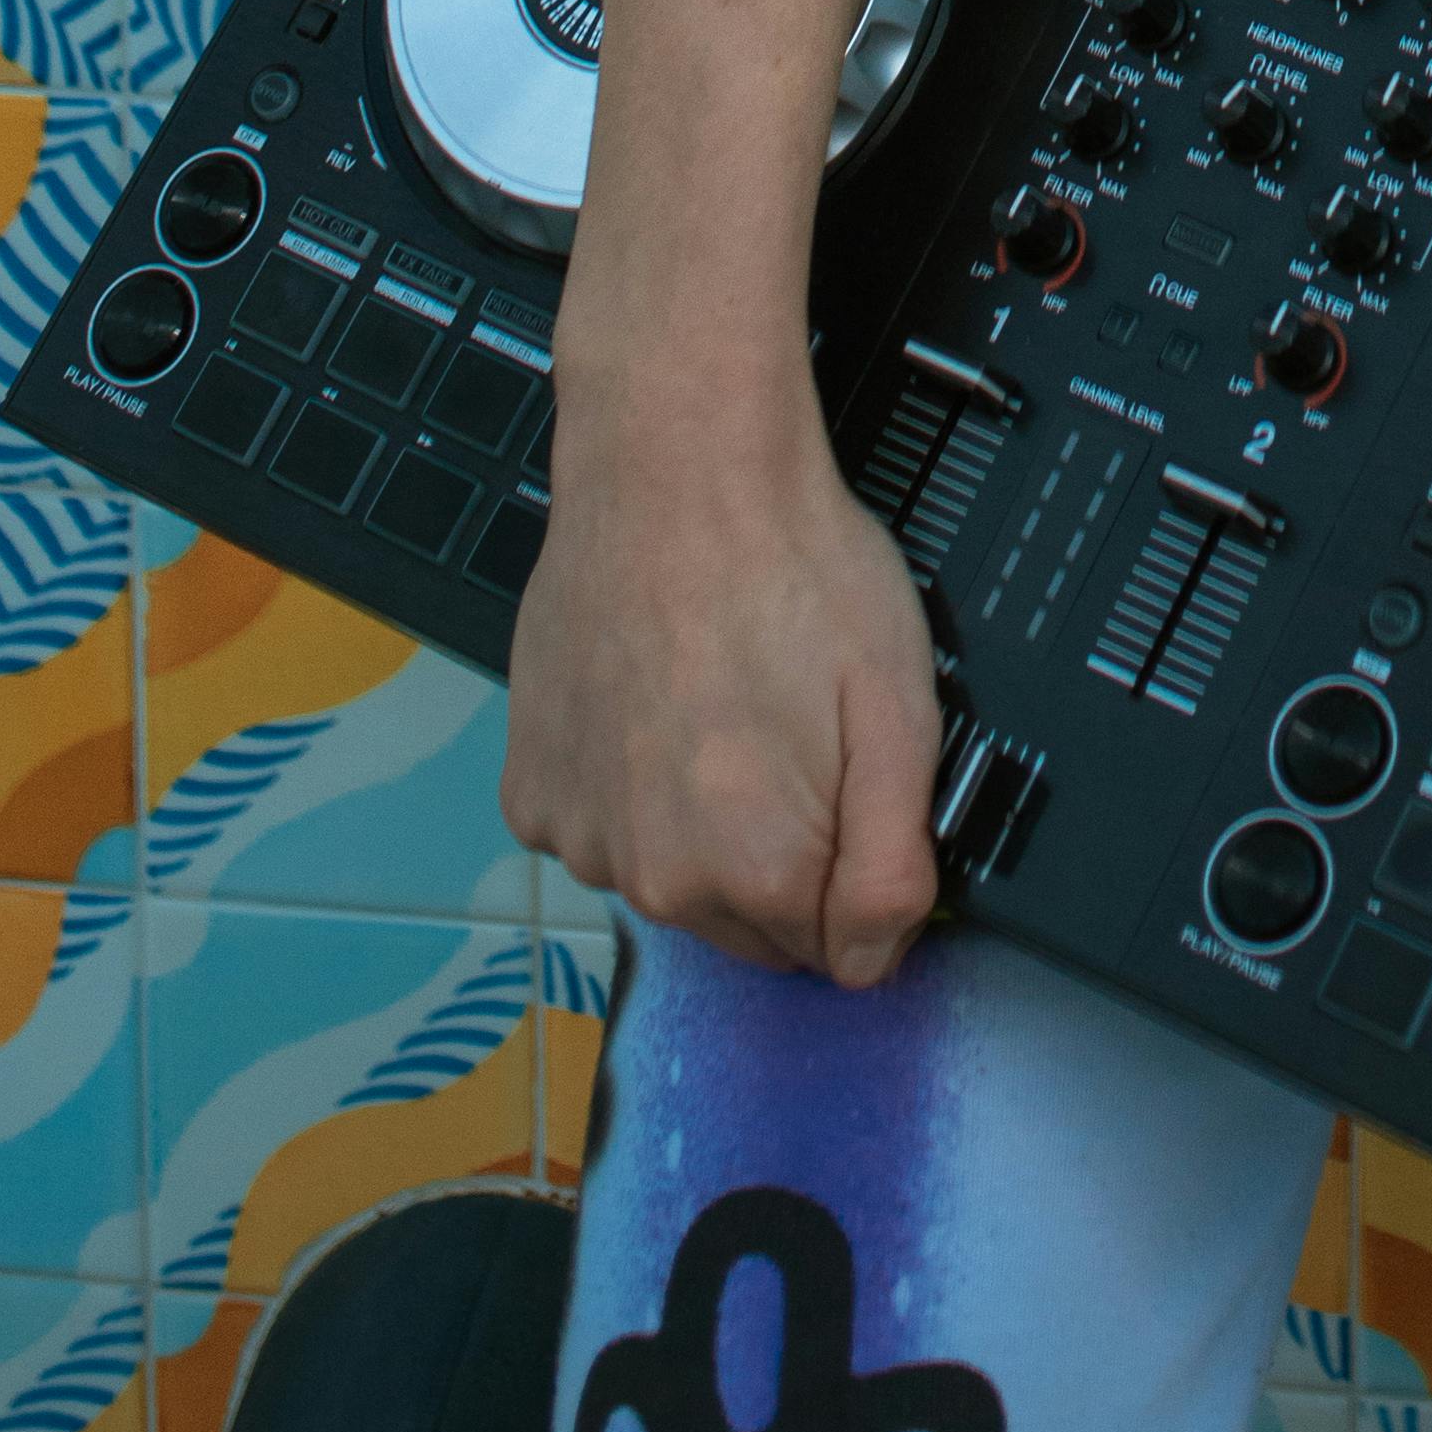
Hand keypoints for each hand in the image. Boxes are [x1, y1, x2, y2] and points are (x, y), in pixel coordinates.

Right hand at [502, 385, 944, 986]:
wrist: (675, 469)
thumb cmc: (794, 569)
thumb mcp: (900, 708)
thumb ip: (896, 864)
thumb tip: (873, 963)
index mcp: (756, 871)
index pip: (834, 949)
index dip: (855, 868)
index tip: (847, 786)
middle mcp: (655, 881)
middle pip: (749, 925)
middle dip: (780, 855)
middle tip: (788, 735)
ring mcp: (580, 839)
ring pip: (671, 878)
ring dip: (699, 823)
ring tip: (716, 706)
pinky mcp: (530, 796)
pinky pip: (601, 830)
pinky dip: (627, 789)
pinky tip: (650, 706)